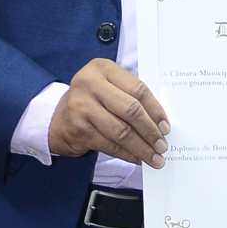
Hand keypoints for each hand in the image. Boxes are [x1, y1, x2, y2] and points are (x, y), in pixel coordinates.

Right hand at [48, 58, 169, 165]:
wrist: (60, 118)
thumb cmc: (94, 101)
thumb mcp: (110, 87)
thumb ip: (131, 96)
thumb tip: (161, 123)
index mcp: (103, 68)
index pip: (138, 89)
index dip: (156, 110)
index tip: (166, 127)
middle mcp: (90, 84)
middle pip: (130, 110)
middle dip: (150, 131)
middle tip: (162, 145)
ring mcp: (81, 106)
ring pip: (121, 131)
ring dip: (142, 148)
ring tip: (155, 158)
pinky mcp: (79, 129)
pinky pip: (110, 145)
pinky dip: (128, 155)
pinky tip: (138, 159)